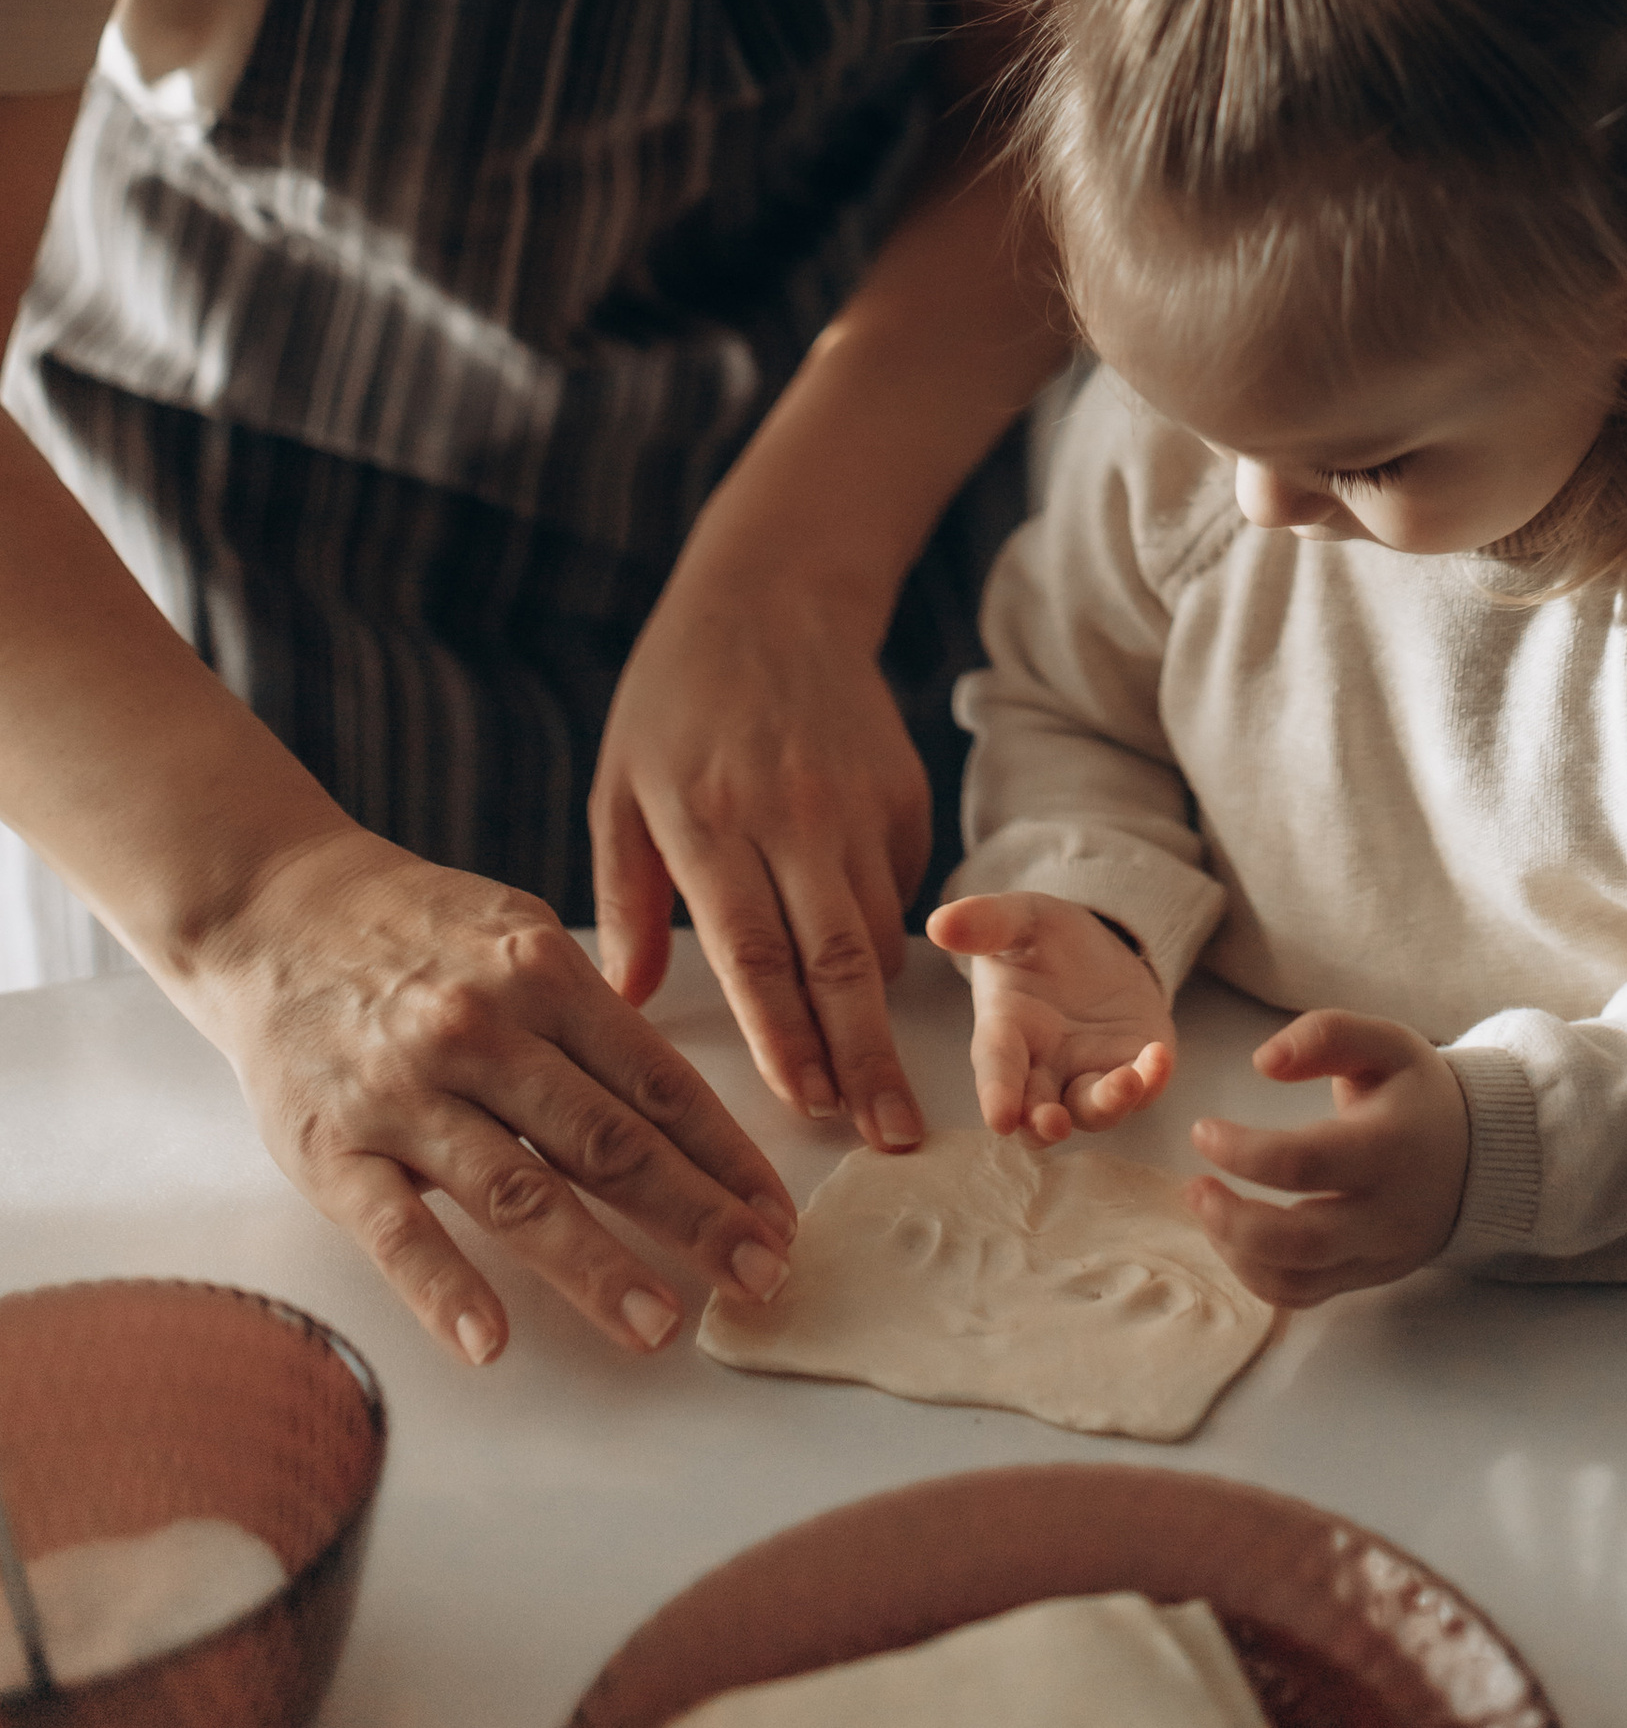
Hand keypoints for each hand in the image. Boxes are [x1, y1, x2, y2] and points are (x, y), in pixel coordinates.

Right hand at [177, 823, 798, 1368]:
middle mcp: (483, 1030)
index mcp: (542, 973)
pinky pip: (397, 1229)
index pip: (656, 1080)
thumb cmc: (415, 934)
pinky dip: (445, 1287)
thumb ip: (591, 1014)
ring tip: (660, 1326)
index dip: (724, 1154)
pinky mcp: (333, 1150)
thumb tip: (677, 1101)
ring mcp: (406, 1094)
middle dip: (694, 1215)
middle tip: (757, 1278)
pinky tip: (490, 1341)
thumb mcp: (517, 935)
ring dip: (595, 1267)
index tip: (775, 1214)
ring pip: (517, 1191)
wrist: (274, 913)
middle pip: (607, 1140)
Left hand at [590, 558, 932, 1149]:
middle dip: (865, 1058)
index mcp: (708, 816)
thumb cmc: (675, 701)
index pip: (754, 947)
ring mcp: (854, 799)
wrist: (774, 596)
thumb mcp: (620, 789)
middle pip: (837, 956)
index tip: (807, 1109)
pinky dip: (885, 940)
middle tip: (889, 1135)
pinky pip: (899, 888)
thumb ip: (625, 897)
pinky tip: (862, 972)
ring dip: (877, 1017)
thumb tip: (624, 999)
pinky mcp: (901, 789)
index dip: (785, 1035)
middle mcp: (791, 811)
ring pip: (878, 931)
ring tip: (881, 1094)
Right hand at [927, 891, 1176, 1142]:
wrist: (1096, 946)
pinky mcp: (1131, 1068)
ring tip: (1124, 1083)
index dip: (996, 1094)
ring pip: (1090, 1109)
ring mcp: (1088, 1074)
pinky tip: (1159, 1057)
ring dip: (1104, 1104)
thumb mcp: (1017, 918)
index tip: (998, 1119)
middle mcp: (1042, 1067)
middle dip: (1042, 1123)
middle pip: (1037, 1111)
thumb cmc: (1040, 938)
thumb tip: (938, 923)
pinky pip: (1142, 1087)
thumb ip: (985, 922)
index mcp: (1005, 1032)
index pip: (996, 1069)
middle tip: (1052, 1123)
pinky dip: (1151, 1080)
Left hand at [1186, 1010, 1469, 1303]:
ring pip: (1296, 1280)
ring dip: (1235, 1252)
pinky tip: (1234, 1236)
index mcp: (1390, 1147)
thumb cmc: (1417, 1093)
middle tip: (1194, 1187)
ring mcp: (1378, 1254)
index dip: (1243, 1151)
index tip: (1202, 1130)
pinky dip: (1257, 1275)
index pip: (1305, 1163)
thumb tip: (1262, 1061)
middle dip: (1231, 1221)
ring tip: (1207, 1208)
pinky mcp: (1366, 1277)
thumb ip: (1327, 1035)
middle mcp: (1386, 1212)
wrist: (1475, 1156)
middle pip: (1299, 1241)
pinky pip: (1304, 1295)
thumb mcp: (1385, 1043)